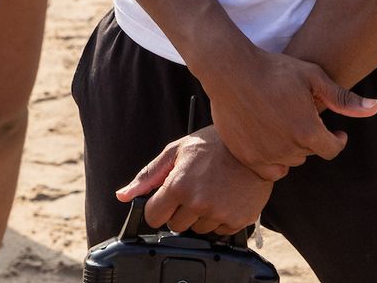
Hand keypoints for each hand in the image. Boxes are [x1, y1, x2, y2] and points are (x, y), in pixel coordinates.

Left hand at [118, 126, 272, 238]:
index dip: (158, 208)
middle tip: (194, 189)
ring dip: (201, 216)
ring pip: (198, 230)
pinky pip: (219, 232)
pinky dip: (220, 219)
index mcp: (178, 186)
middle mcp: (198, 203)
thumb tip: (123, 195)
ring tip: (212, 191)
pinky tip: (225, 198)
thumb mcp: (176, 151)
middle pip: (175, 226)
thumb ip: (148, 176)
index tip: (166, 199)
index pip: (154, 217)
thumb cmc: (213, 144)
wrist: (253, 144)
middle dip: (180, 211)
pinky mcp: (237, 221)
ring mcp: (219, 214)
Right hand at [197, 46, 376, 178]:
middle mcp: (288, 148)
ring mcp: (265, 155)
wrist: (230, 70)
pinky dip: (273, 160)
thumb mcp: (312, 77)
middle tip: (300, 116)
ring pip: (290, 161)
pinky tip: (270, 139)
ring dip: (292, 148)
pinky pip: (270, 171)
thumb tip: (375, 108)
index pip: (332, 149)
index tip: (335, 131)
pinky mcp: (246, 157)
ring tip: (284, 124)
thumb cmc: (274, 69)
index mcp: (307, 131)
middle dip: (310, 138)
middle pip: (310, 153)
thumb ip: (343, 99)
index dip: (337, 139)